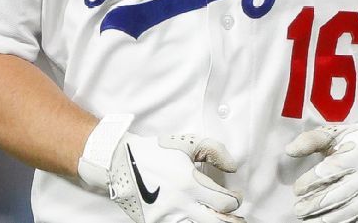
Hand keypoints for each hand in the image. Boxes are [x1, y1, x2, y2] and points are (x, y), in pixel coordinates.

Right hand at [105, 133, 244, 222]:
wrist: (119, 162)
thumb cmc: (154, 152)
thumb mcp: (187, 143)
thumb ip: (215, 151)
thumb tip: (232, 168)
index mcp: (189, 183)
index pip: (225, 202)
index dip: (236, 201)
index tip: (236, 196)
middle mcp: (180, 204)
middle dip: (233, 222)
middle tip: (238, 219)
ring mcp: (166, 217)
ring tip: (220, 221)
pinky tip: (196, 219)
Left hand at [284, 111, 357, 222]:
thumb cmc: (355, 139)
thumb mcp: (334, 133)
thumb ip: (310, 140)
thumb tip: (289, 150)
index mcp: (357, 155)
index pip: (330, 171)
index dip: (311, 182)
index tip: (297, 189)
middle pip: (337, 195)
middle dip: (314, 205)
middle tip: (298, 210)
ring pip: (347, 211)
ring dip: (325, 219)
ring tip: (307, 221)